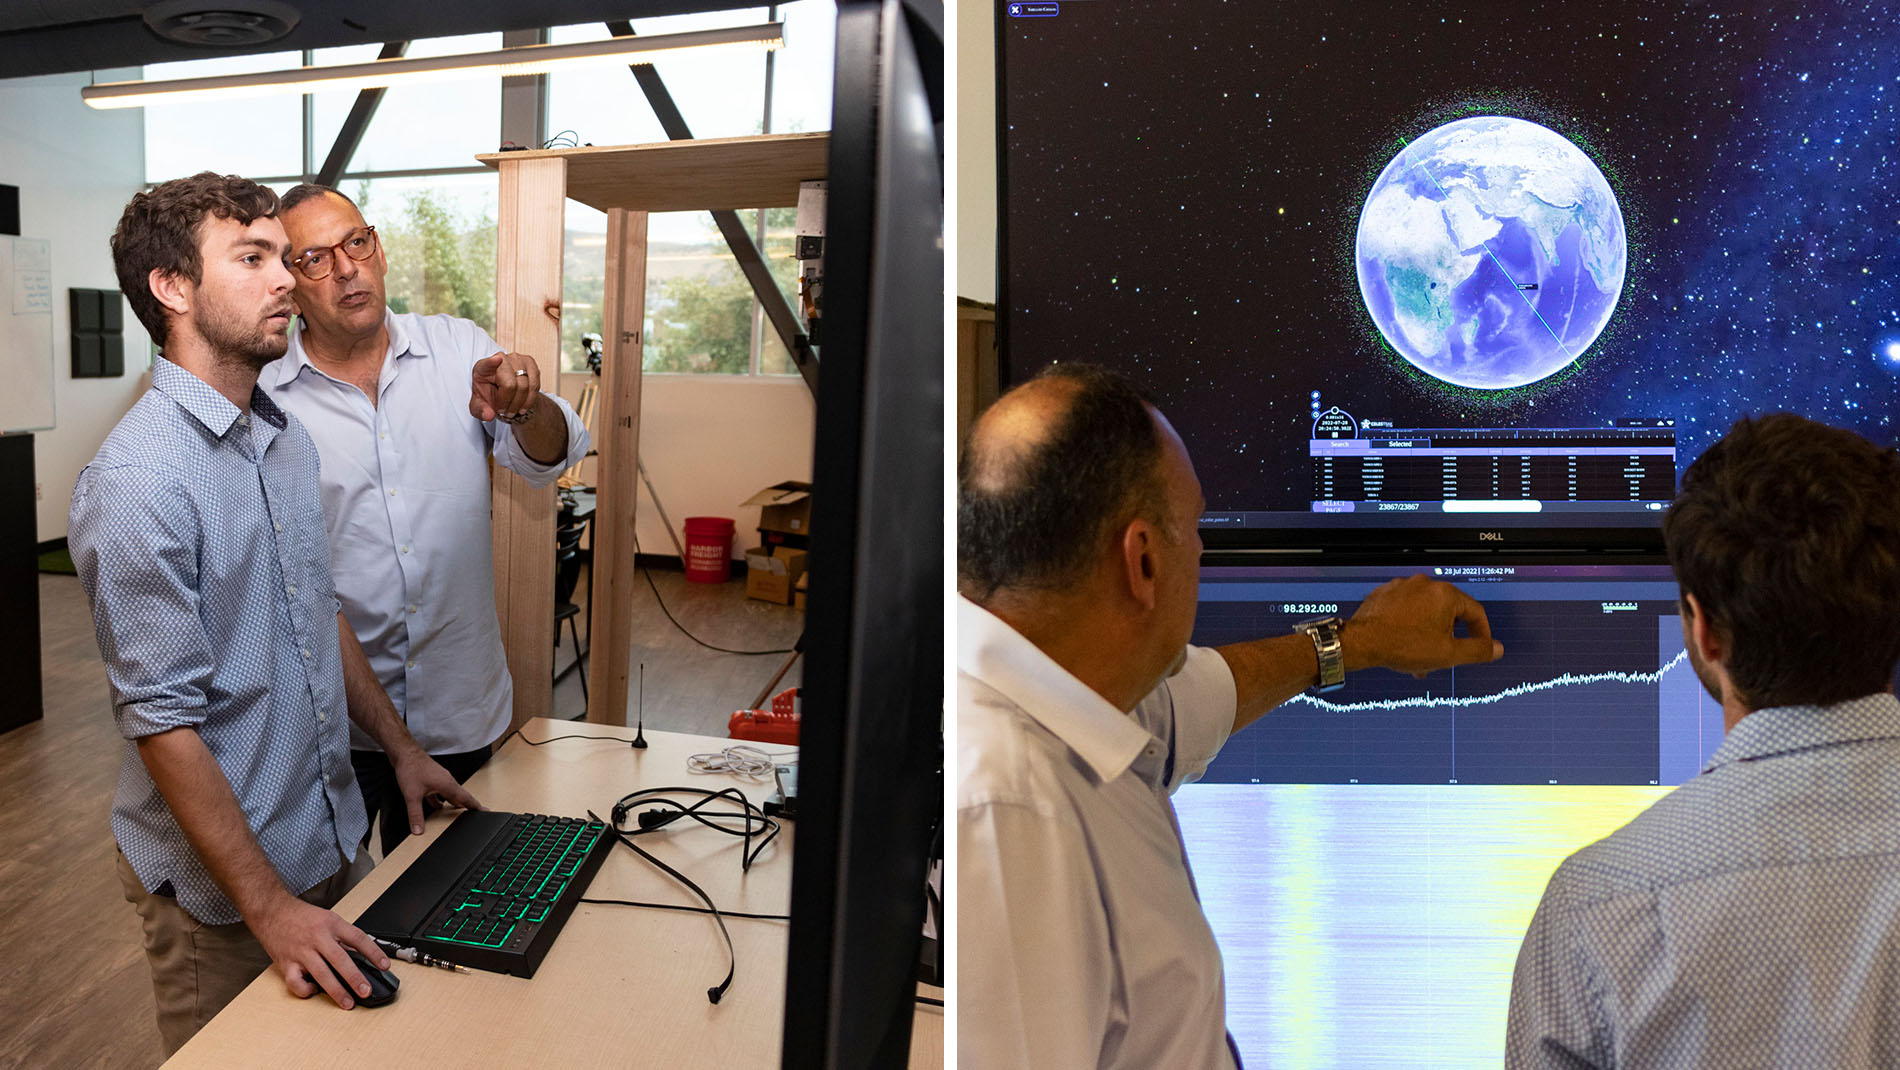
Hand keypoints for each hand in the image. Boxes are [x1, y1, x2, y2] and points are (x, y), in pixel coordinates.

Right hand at [250, 895, 390, 1009]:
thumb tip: (360, 955)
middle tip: (366, 991)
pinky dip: (306, 990)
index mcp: (331, 924)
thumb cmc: (300, 916)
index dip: (373, 952)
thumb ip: (341, 936)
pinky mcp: (286, 963)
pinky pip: (296, 982)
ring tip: (348, 1003)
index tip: (384, 965)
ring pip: (321, 974)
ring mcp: (301, 951)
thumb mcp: (327, 919)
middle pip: (340, 959)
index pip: (357, 938)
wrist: (271, 911)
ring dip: (336, 991)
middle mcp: (317, 937)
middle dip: (355, 978)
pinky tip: (313, 991)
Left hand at [390, 748, 484, 837]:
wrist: (405, 753)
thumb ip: (415, 815)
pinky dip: (441, 800)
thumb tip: (418, 830)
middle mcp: (447, 781)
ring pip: (451, 794)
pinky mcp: (433, 778)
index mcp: (448, 785)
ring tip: (455, 813)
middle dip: (467, 806)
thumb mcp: (412, 795)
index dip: (475, 806)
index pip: (466, 798)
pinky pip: (441, 792)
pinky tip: (436, 805)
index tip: (485, 811)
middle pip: (461, 796)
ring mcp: (440, 779)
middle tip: (473, 814)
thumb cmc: (412, 768)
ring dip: (453, 803)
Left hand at [470, 351, 541, 422]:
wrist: (504, 393)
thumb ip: (480, 410)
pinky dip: (529, 400)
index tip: (497, 360)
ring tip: (512, 411)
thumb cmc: (489, 396)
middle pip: (510, 384)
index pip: (487, 364)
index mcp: (482, 368)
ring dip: (519, 404)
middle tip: (504, 412)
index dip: (492, 362)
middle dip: (508, 403)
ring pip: (524, 386)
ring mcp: (517, 360)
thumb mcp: (479, 406)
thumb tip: (488, 415)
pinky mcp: (530, 364)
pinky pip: (535, 385)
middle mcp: (501, 359)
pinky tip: (523, 407)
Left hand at [1342, 574, 1503, 676]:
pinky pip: (1405, 610)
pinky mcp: (1385, 593)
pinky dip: (1409, 625)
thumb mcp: (1448, 654)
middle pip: (1448, 613)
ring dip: (1428, 634)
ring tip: (1421, 657)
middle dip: (1448, 638)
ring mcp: (1402, 587)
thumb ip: (1476, 650)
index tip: (1479, 646)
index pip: (1475, 612)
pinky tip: (1404, 644)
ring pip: (1425, 613)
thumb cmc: (1402, 645)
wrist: (1361, 642)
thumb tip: (1496, 648)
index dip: (1481, 633)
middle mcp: (1425, 585)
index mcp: (1445, 595)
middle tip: (1444, 657)